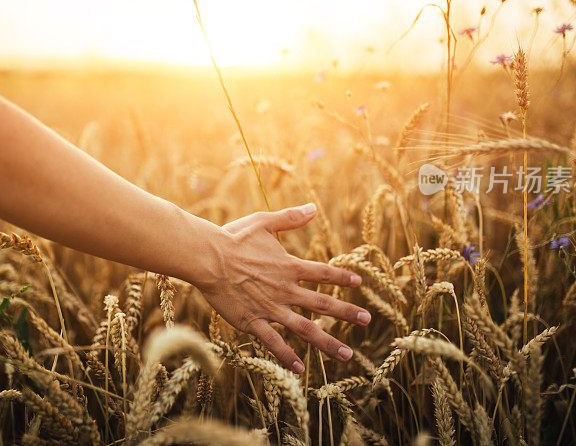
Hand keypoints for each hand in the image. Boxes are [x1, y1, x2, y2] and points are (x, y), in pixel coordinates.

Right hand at [195, 203, 370, 372]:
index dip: (341, 278)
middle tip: (367, 320)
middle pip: (322, 304)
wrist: (207, 258)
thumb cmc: (233, 238)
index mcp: (289, 266)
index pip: (323, 273)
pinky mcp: (252, 321)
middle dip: (347, 313)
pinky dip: (286, 356)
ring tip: (346, 354)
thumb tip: (313, 207)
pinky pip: (273, 342)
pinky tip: (298, 368)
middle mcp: (285, 289)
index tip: (357, 283)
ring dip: (327, 342)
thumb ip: (290, 217)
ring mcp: (270, 308)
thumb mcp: (264, 222)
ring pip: (305, 329)